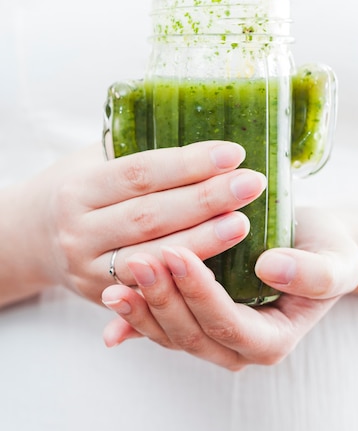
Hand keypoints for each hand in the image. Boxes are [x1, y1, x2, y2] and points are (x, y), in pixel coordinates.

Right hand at [2, 141, 265, 305]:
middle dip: (205, 199)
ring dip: (203, 241)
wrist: (34, 236)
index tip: (233, 154)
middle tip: (251, 184)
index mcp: (78, 188)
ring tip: (242, 221)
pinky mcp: (102, 295)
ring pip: (152, 257)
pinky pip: (149, 288)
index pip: (140, 174)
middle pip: (151, 216)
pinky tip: (220, 261)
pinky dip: (184, 275)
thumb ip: (136, 157)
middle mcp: (78, 231)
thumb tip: (204, 135)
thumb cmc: (78, 188)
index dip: (188, 164)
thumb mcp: (94, 161)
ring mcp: (88, 269)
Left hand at [101, 209, 357, 369]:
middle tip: (140, 259)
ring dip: (141, 306)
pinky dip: (133, 317)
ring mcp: (211, 337)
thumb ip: (313, 274)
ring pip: (168, 333)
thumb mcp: (335, 260)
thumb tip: (270, 269)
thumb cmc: (324, 252)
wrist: (308, 245)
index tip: (178, 254)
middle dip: (163, 298)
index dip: (201, 294)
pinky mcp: (192, 319)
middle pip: (191, 333)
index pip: (229, 325)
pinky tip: (110, 301)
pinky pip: (158, 325)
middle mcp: (237, 348)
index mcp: (272, 340)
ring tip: (118, 277)